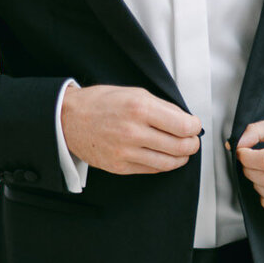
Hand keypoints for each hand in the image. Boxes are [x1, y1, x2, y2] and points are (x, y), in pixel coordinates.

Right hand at [61, 84, 201, 174]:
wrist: (68, 119)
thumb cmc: (101, 103)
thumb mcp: (134, 93)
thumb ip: (161, 107)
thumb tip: (185, 120)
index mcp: (139, 108)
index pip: (183, 126)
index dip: (194, 127)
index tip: (194, 126)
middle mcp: (133, 132)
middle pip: (179, 146)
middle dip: (192, 144)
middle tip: (192, 140)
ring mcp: (126, 152)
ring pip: (168, 162)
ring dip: (182, 157)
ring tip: (183, 151)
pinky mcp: (120, 166)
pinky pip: (151, 170)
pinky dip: (164, 164)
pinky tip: (165, 157)